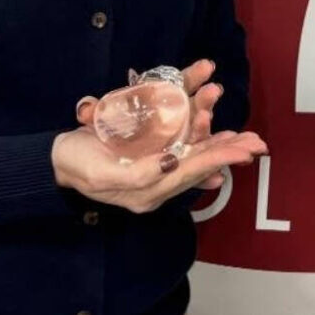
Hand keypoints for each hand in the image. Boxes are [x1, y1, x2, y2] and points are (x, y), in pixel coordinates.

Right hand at [55, 59, 265, 214]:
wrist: (57, 160)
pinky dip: (198, 127)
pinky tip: (217, 125)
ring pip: (192, 147)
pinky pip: (178, 136)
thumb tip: (171, 163)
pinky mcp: (149, 146)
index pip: (190, 171)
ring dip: (217, 136)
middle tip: (257, 143)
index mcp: (149, 190)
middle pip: (199, 161)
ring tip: (244, 133)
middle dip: (227, 150)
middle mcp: (158, 176)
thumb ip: (138, 175)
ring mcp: (155, 160)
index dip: (217, 158)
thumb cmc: (77, 165)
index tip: (242, 150)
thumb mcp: (102, 174)